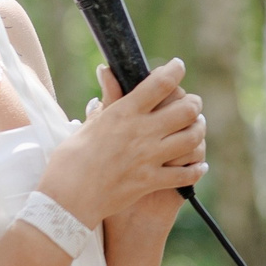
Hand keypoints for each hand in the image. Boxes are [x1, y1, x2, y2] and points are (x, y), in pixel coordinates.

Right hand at [37, 59, 205, 228]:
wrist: (66, 199)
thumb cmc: (70, 160)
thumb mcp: (89, 123)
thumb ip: (107, 99)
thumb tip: (106, 71)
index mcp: (124, 113)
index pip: (160, 84)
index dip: (175, 70)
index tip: (178, 66)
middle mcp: (141, 132)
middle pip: (186, 109)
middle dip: (194, 103)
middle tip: (192, 103)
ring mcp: (148, 157)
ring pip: (191, 138)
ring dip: (198, 130)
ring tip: (196, 127)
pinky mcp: (151, 181)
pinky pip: (185, 174)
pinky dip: (196, 169)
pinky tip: (199, 165)